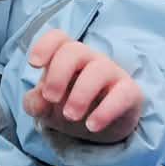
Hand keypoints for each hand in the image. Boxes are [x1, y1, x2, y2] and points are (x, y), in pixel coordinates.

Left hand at [24, 28, 144, 140]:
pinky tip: (92, 126)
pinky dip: (106, 111)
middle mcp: (90, 59)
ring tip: (70, 116)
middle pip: (75, 50)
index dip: (45, 45)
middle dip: (58, 74)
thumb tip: (38, 102)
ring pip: (100, 69)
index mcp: (67, 57)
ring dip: (81, 94)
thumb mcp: (46, 108)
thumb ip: (35, 103)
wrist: (98, 127)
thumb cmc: (69, 106)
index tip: (34, 64)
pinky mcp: (130, 92)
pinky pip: (122, 94)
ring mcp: (112, 73)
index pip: (58, 38)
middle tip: (51, 98)